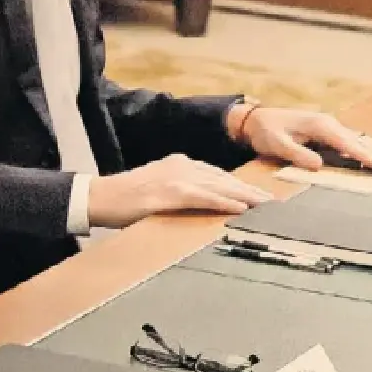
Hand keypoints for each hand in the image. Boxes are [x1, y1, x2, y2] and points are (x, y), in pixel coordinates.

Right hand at [87, 153, 272, 228]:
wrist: (98, 197)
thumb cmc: (124, 197)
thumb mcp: (155, 186)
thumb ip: (178, 189)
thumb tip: (199, 201)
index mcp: (178, 163)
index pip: (217, 174)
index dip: (240, 185)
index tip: (258, 194)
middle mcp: (181, 166)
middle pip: (224, 178)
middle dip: (250, 190)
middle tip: (273, 201)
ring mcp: (176, 178)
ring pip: (220, 186)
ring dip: (246, 197)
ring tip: (266, 206)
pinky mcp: (171, 193)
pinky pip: (205, 198)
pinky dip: (226, 203)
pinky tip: (242, 209)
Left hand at [232, 106, 371, 170]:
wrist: (254, 120)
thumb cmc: (265, 131)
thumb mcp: (277, 144)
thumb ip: (297, 154)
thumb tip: (319, 165)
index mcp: (319, 125)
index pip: (345, 142)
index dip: (362, 154)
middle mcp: (327, 123)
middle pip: (354, 140)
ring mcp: (326, 125)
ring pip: (352, 139)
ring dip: (367, 150)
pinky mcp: (323, 130)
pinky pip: (345, 140)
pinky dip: (357, 148)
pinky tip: (367, 156)